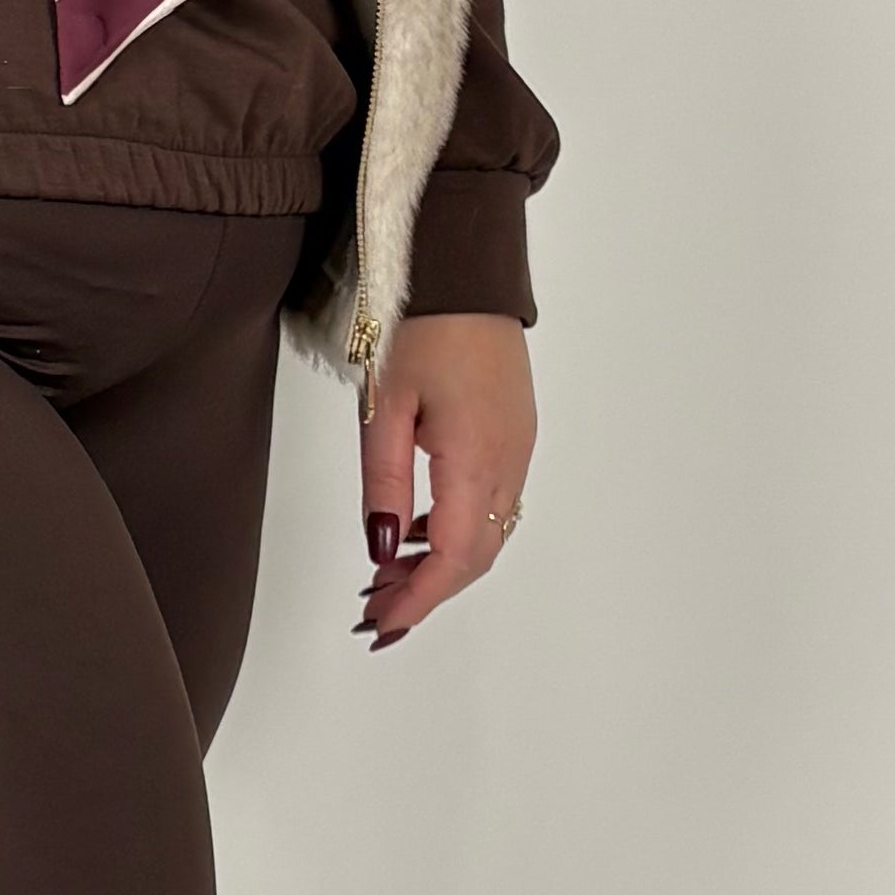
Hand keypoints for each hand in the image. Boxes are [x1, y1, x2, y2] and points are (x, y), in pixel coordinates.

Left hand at [354, 313, 535, 651]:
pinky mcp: (515, 433)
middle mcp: (508, 460)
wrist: (467, 271)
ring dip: (442, 563)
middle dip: (428, 591)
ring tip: (387, 575)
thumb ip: (384, 484)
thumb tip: (384, 549)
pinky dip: (457, 530)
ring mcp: (518, 447)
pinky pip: (493, 502)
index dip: (421, 599)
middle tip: (377, 609)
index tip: (385, 624)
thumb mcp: (384, 406)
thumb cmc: (423, 324)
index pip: (456, 557)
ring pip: (488, 532)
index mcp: (475, 457)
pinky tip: (418, 529)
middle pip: (477, 555)